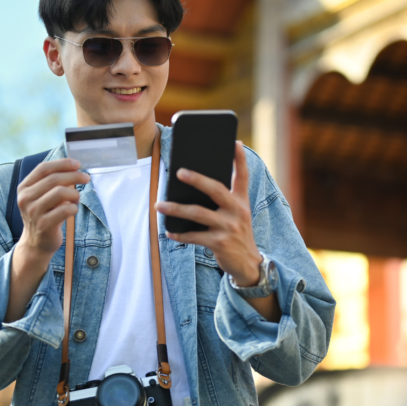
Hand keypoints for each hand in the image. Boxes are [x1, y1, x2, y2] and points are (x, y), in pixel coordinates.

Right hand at [15, 158, 89, 258]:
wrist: (36, 242)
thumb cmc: (44, 214)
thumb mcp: (42, 196)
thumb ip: (52, 182)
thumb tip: (74, 167)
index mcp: (24, 188)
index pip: (43, 168)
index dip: (62, 164)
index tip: (77, 164)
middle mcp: (26, 198)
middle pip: (54, 179)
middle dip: (74, 176)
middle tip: (86, 178)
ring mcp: (33, 212)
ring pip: (60, 192)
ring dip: (74, 193)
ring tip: (77, 198)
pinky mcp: (44, 225)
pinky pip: (65, 210)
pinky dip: (74, 208)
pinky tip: (73, 210)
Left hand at [156, 142, 260, 286]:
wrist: (247, 263)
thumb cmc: (236, 233)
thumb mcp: (238, 214)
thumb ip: (224, 198)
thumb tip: (197, 183)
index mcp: (241, 201)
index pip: (243, 176)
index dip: (240, 159)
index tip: (234, 142)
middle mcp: (237, 211)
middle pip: (216, 189)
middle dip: (197, 179)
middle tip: (178, 172)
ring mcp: (229, 227)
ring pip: (198, 213)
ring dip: (176, 209)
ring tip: (159, 205)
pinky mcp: (220, 243)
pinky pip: (194, 236)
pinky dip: (180, 234)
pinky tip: (169, 230)